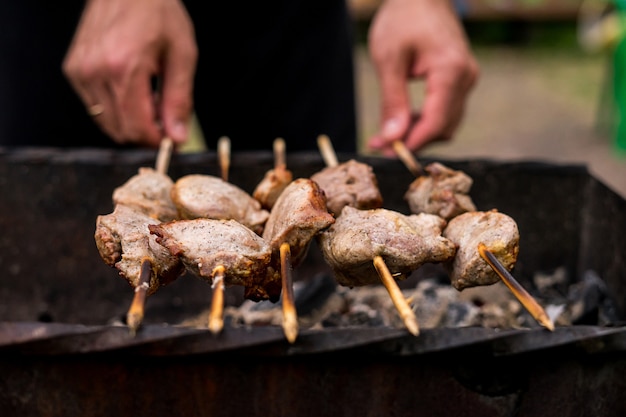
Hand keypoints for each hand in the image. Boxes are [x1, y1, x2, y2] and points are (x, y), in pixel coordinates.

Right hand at [63, 0, 197, 147]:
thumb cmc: (159, 12)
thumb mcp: (182, 54)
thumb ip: (179, 100)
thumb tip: (177, 137)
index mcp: (125, 67)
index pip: (138, 128)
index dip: (157, 141)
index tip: (173, 139)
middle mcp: (96, 72)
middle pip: (121, 130)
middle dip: (146, 131)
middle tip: (164, 115)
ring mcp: (80, 71)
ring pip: (107, 122)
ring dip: (130, 121)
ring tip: (149, 97)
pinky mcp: (73, 70)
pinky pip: (95, 107)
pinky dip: (115, 108)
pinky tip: (130, 88)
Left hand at [367, 0, 478, 155]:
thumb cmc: (402, 19)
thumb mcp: (388, 60)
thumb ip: (392, 101)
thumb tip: (392, 137)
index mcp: (452, 71)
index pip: (436, 122)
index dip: (413, 143)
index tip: (387, 153)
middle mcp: (466, 78)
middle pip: (443, 127)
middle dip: (412, 141)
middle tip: (378, 144)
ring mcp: (467, 79)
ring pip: (445, 123)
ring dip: (417, 133)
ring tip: (385, 135)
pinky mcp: (460, 80)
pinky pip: (446, 111)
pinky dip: (424, 121)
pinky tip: (401, 121)